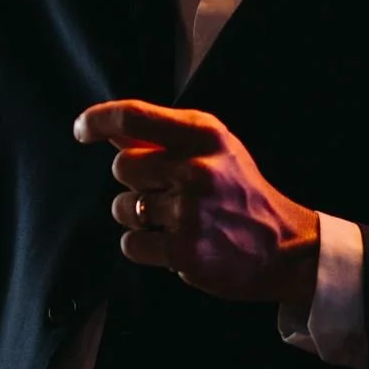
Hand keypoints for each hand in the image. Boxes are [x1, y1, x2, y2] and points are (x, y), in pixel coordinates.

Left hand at [74, 98, 319, 307]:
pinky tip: (172, 243)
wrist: (286, 247)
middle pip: (122, 167)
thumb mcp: (213, 149)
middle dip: (133, 181)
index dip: (98, 119)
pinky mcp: (185, 252)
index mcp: (204, 135)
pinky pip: (132, 244)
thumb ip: (163, 136)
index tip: (82, 129)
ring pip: (123, 207)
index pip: (133, 116)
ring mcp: (191, 212)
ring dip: (138, 216)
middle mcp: (197, 169)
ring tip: (173, 220)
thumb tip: (109, 130)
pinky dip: (144, 246)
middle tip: (163, 192)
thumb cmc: (241, 192)